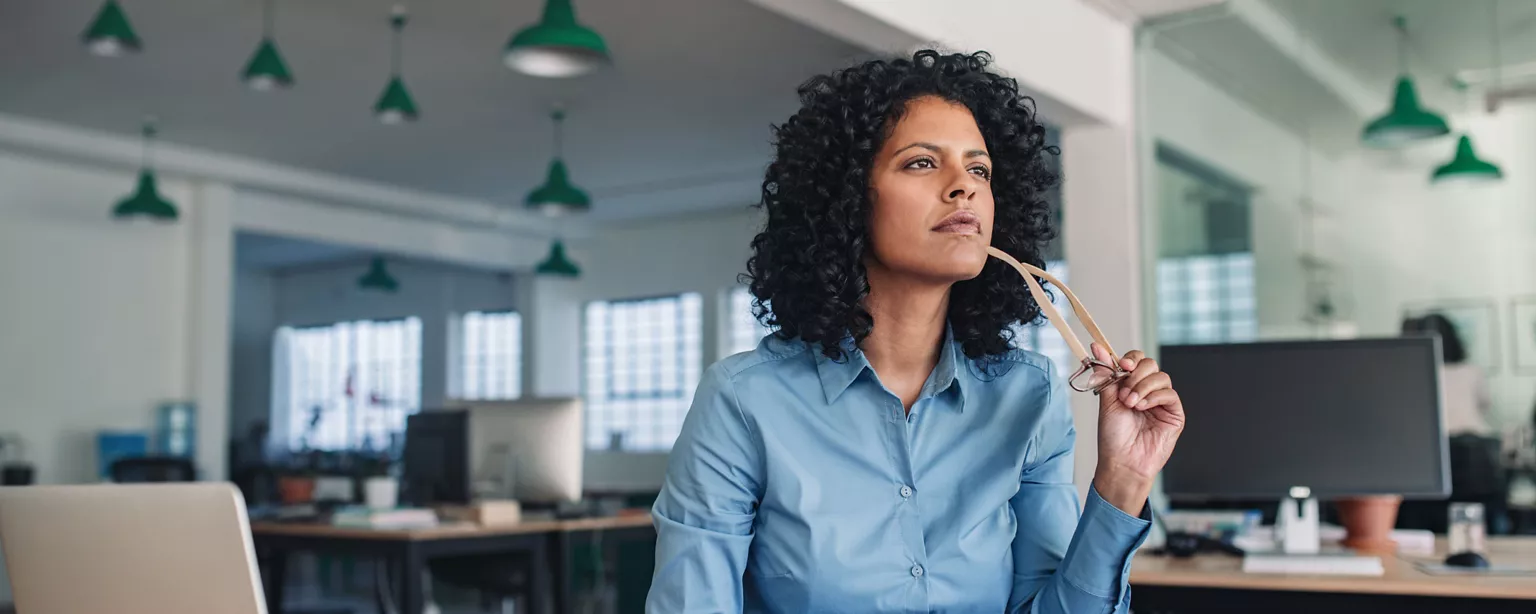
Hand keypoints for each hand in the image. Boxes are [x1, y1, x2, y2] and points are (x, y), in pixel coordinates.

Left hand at [1090, 344, 1184, 514]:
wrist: (1122, 461)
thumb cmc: (1113, 436)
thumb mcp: (1106, 400)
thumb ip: (1105, 374)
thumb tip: (1097, 347)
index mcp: (1130, 386)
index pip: (1136, 360)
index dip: (1130, 358)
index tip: (1122, 365)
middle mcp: (1147, 391)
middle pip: (1150, 364)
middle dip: (1135, 374)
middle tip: (1124, 392)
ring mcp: (1161, 402)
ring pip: (1161, 376)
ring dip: (1143, 387)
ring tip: (1130, 403)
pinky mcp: (1174, 413)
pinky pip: (1169, 393)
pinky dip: (1154, 396)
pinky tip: (1142, 407)